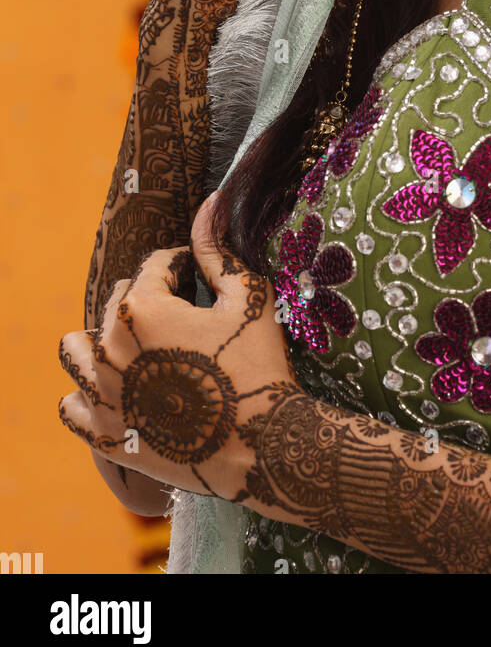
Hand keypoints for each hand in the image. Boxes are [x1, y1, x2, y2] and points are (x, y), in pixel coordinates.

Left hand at [59, 192, 304, 502]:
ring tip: (135, 347)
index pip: (152, 266)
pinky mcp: (102, 433)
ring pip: (76, 350)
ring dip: (101, 340)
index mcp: (142, 308)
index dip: (180, 266)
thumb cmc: (258, 367)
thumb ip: (217, 249)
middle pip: (116, 301)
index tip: (197, 278)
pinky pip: (71, 403)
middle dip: (147, 299)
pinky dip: (88, 391)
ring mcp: (101, 393)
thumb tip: (211, 200)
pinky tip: (120, 388)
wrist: (263, 447)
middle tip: (181, 316)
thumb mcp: (247, 298)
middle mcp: (110, 347)